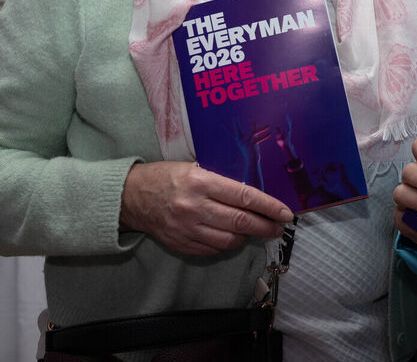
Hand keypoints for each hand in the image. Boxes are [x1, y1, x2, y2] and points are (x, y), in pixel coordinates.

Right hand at [120, 161, 291, 255]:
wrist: (130, 196)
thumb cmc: (166, 177)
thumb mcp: (195, 167)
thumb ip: (221, 181)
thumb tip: (254, 195)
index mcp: (201, 182)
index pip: (245, 196)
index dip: (269, 206)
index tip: (285, 213)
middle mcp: (195, 207)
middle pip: (241, 222)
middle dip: (266, 226)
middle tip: (279, 227)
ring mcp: (187, 228)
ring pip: (230, 239)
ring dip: (248, 237)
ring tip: (257, 231)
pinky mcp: (181, 244)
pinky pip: (213, 249)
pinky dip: (227, 244)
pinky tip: (232, 236)